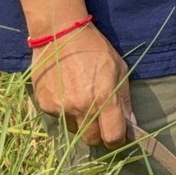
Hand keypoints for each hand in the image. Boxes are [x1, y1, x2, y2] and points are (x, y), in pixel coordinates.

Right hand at [20, 0, 128, 147]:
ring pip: (74, 130)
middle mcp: (81, 107)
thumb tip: (131, 123)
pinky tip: (67, 93)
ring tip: (82, 101)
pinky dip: (65, 112)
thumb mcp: (119, 69)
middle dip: (98, 134)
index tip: (118, 135)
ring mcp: (61, 108)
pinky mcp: (45, 105)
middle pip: (92, 139)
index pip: (113, 136)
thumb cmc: (95, 49)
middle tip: (100, 120)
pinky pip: (59, 118)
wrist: (60, 35)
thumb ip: (124, 99)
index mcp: (104, 98)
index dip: (117, 139)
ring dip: (80, 122)